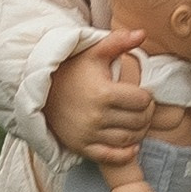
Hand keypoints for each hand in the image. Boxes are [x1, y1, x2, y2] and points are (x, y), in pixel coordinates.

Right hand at [45, 33, 154, 161]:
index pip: (143, 101)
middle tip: (142, 108)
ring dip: (139, 132)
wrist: (43, 90)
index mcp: (104, 93)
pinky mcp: (81, 147)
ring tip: (136, 121)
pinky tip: (132, 145)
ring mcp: (89, 134)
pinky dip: (126, 154)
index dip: (147, 97)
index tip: (143, 94)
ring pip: (129, 139)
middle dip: (146, 114)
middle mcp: (96, 116)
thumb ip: (119, 41)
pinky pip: (111, 158)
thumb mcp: (94, 52)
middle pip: (139, 121)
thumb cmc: (73, 69)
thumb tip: (142, 33)